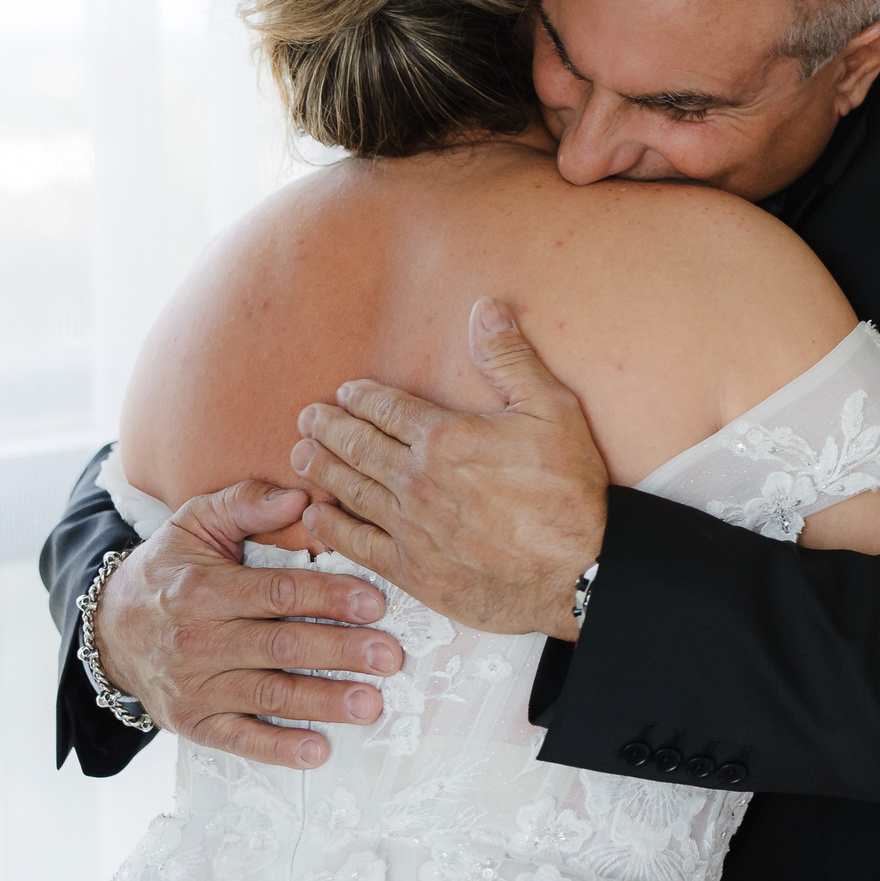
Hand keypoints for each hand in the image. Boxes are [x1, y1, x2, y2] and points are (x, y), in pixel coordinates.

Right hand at [92, 479, 403, 767]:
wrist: (108, 630)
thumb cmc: (169, 571)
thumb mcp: (196, 524)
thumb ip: (246, 503)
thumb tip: (300, 496)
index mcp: (204, 589)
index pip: (277, 593)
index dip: (329, 597)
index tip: (374, 604)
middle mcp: (198, 640)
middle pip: (281, 646)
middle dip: (340, 652)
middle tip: (389, 656)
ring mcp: (195, 685)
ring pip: (268, 694)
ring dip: (323, 701)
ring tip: (370, 704)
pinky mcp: (193, 722)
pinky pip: (238, 738)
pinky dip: (278, 747)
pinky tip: (317, 750)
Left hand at [292, 299, 608, 640]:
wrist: (579, 570)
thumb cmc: (569, 491)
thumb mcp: (552, 410)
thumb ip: (511, 359)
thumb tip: (485, 310)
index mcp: (445, 438)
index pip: (387, 410)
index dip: (361, 398)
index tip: (345, 393)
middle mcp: (418, 481)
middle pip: (358, 446)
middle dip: (328, 428)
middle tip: (306, 418)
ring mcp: (410, 527)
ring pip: (351, 491)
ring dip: (323, 469)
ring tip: (301, 455)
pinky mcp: (412, 570)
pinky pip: (358, 543)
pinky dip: (332, 528)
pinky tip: (317, 517)